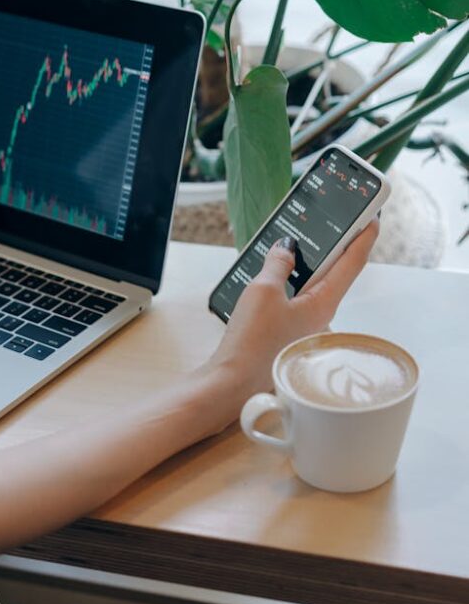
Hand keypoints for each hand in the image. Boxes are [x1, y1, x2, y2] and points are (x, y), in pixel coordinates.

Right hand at [202, 220, 379, 429]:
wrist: (232, 385)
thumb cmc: (253, 343)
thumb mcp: (263, 291)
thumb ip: (278, 264)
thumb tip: (286, 249)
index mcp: (324, 304)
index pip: (352, 263)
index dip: (363, 237)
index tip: (372, 217)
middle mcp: (320, 319)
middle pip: (333, 275)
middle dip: (331, 251)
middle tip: (329, 227)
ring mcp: (303, 330)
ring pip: (311, 290)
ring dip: (304, 269)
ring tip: (289, 250)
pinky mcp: (286, 338)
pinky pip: (293, 305)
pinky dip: (287, 288)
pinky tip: (268, 283)